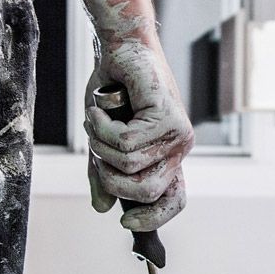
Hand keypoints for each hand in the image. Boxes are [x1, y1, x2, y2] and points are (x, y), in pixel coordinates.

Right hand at [85, 37, 193, 231]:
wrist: (120, 49)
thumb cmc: (113, 94)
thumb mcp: (104, 141)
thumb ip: (104, 173)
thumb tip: (103, 209)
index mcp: (168, 157)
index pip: (174, 201)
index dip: (153, 219)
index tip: (126, 224)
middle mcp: (178, 148)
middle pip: (146, 191)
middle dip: (111, 178)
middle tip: (96, 152)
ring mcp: (177, 132)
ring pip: (129, 164)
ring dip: (100, 145)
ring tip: (96, 120)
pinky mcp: (167, 115)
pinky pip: (125, 141)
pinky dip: (102, 127)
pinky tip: (99, 110)